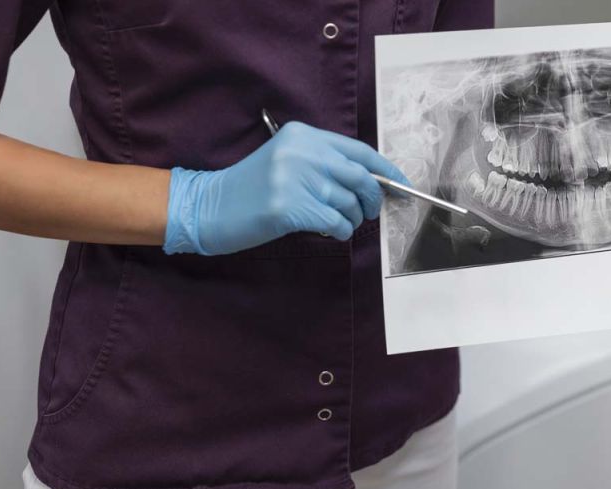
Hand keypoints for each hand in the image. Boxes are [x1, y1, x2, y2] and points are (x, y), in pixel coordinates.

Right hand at [163, 121, 405, 254]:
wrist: (209, 207)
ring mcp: (294, 179)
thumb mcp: (287, 162)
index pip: (358, 150)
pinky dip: (340, 231)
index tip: (401, 184)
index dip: (385, 170)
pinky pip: (336, 222)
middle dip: (374, 198)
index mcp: (303, 135)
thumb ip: (324, 165)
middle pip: (359, 177)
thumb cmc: (252, 190)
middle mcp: (301, 152)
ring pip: (349, 203)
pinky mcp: (289, 207)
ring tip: (336, 222)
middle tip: (370, 212)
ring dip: (351, 219)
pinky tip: (328, 231)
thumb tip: (372, 183)